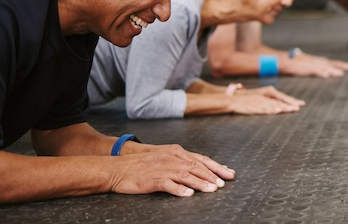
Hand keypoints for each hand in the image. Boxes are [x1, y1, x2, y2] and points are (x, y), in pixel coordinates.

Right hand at [110, 144, 234, 196]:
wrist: (117, 167)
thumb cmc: (141, 164)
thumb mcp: (164, 158)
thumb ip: (181, 161)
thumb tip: (199, 168)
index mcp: (175, 152)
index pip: (200, 159)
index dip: (216, 166)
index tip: (229, 173)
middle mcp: (171, 158)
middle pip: (196, 166)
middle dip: (212, 175)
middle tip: (224, 183)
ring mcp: (162, 168)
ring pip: (185, 174)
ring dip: (200, 182)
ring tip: (212, 189)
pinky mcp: (152, 179)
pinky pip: (168, 184)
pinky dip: (179, 189)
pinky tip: (188, 194)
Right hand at [232, 86, 305, 113]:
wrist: (232, 99)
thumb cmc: (245, 100)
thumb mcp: (258, 98)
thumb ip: (268, 101)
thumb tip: (278, 106)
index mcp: (266, 94)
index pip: (282, 98)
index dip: (291, 101)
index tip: (301, 104)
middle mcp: (265, 97)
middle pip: (279, 102)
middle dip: (289, 105)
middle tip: (298, 108)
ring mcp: (260, 102)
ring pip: (274, 105)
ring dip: (283, 108)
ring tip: (291, 109)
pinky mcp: (254, 107)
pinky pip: (264, 109)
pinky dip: (271, 110)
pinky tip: (277, 111)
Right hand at [285, 53, 347, 77]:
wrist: (282, 60)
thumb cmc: (291, 62)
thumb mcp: (304, 64)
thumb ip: (312, 67)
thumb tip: (320, 71)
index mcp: (315, 60)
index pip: (329, 62)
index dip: (339, 64)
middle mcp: (314, 61)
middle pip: (329, 63)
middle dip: (340, 65)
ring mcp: (310, 64)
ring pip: (324, 67)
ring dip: (332, 70)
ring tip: (341, 73)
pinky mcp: (304, 68)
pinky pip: (314, 70)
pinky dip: (320, 72)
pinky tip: (326, 75)